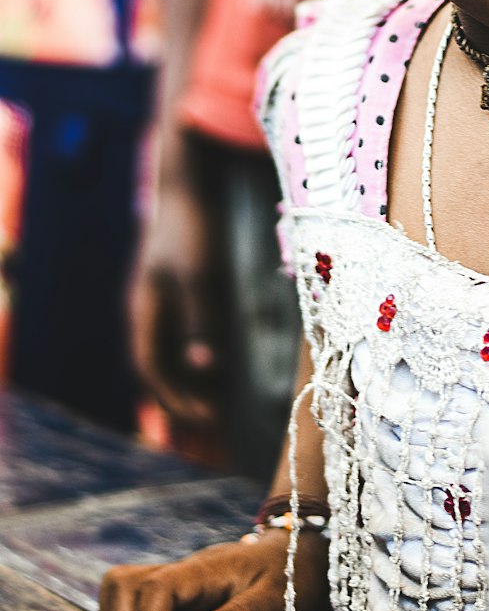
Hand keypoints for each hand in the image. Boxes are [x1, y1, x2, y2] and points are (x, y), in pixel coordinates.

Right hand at [100, 530, 326, 610]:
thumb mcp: (277, 599)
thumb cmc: (289, 575)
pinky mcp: (175, 592)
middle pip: (126, 584)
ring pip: (123, 586)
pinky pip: (135, 597)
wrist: (296, 551)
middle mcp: (183, 571)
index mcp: (205, 570)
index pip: (158, 586)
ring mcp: (176, 579)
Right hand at [130, 142, 221, 425]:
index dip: (175, 399)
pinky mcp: (177, 288)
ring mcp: (160, 299)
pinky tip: (222, 365)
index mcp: (143, 310)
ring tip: (220, 405)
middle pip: (158, 367)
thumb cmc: (191, 228)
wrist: (188, 184)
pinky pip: (183, 333)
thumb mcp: (198, 276)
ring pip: (170, 352)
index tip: (206, 420)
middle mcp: (147, 309)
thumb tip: (203, 370)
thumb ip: (199, 321)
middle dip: (181, 399)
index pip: (151, 369)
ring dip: (190, 380)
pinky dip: (198, 356)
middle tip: (215, 426)